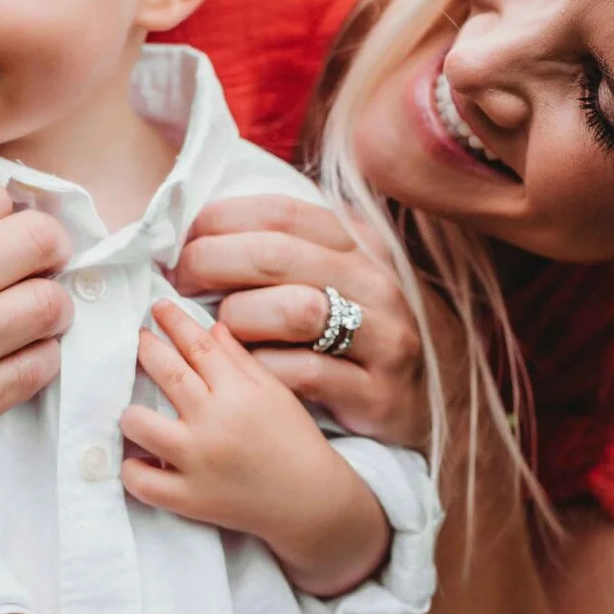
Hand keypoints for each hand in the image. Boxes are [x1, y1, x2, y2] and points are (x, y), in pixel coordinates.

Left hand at [121, 302, 390, 597]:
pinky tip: (138, 458)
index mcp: (238, 393)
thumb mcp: (275, 393)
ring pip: (139, 424)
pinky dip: (133, 469)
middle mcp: (213, 422)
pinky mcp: (187, 498)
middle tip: (138, 339)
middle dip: (146, 348)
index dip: (174, 322)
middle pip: (166, 372)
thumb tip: (211, 327)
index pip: (198, 345)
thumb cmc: (296, 442)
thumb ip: (240, 359)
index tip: (158, 308)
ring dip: (130, 412)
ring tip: (133, 409)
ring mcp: (196, 461)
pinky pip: (140, 481)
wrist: (311, 503)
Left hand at [169, 195, 449, 453]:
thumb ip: (285, 247)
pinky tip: (247, 374)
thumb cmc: (358, 334)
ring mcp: (383, 338)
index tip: (183, 244)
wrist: (433, 401)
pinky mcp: (378, 393)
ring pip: (295, 310)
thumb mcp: (336, 275)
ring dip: (240, 319)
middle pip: (276, 256)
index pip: (279, 213)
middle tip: (180, 285)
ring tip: (221, 333)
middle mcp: (375, 284)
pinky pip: (305, 373)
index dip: (219, 222)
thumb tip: (201, 228)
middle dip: (211, 264)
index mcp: (358, 244)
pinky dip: (263, 371)